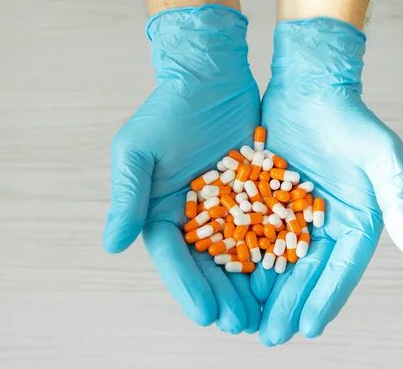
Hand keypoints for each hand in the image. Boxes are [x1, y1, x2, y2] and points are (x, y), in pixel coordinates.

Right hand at [103, 6, 260, 333]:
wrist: (211, 77)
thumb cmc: (168, 110)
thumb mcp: (138, 150)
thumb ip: (127, 196)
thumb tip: (112, 246)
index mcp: (163, 212)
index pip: (174, 257)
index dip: (188, 288)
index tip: (207, 316)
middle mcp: (196, 217)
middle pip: (209, 265)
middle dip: (224, 295)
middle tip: (242, 325)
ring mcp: (229, 208)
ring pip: (241, 253)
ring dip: (251, 285)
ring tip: (266, 314)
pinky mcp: (259, 194)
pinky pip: (268, 227)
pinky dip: (276, 252)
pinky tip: (290, 274)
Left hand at [250, 18, 402, 345]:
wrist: (310, 88)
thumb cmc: (350, 119)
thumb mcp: (380, 154)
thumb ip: (398, 197)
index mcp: (357, 221)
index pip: (342, 268)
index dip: (326, 299)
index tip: (309, 329)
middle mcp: (325, 225)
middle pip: (306, 272)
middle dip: (290, 305)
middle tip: (270, 337)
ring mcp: (293, 215)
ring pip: (277, 260)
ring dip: (265, 290)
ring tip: (247, 319)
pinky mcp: (265, 200)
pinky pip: (254, 234)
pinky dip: (243, 257)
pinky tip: (229, 278)